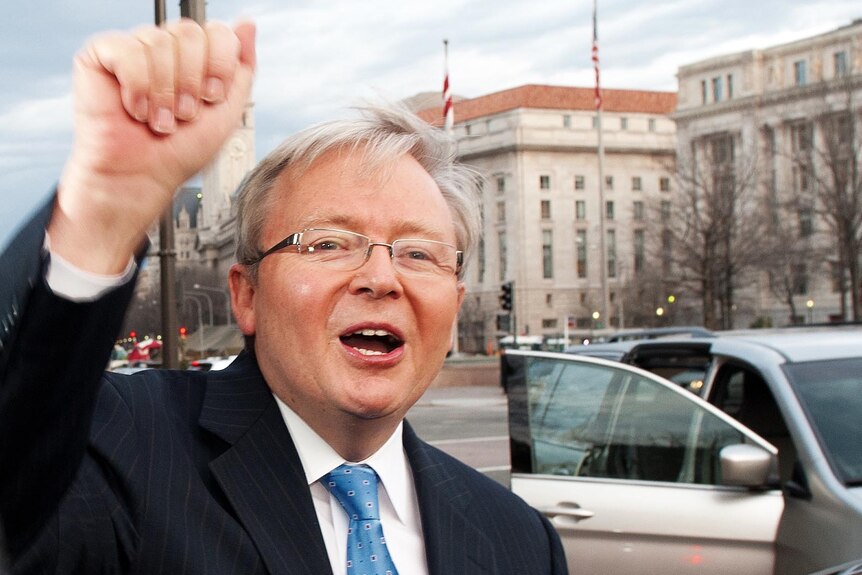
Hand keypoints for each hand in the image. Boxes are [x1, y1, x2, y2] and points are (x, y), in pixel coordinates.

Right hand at [49, 19, 255, 273]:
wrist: (142, 178)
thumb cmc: (179, 152)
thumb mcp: (228, 111)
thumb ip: (242, 67)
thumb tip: (246, 24)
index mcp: (196, 59)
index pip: (217, 32)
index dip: (219, 65)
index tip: (213, 97)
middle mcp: (166, 49)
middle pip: (190, 33)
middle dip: (191, 83)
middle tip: (184, 114)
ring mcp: (134, 50)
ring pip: (160, 42)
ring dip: (164, 92)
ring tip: (159, 119)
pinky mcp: (102, 56)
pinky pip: (127, 49)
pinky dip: (136, 86)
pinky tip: (134, 109)